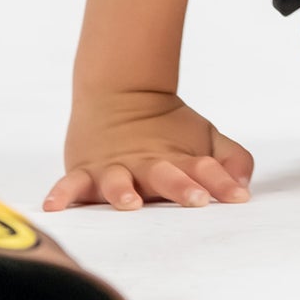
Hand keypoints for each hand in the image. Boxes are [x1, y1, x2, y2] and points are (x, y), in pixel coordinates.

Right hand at [44, 89, 253, 211]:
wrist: (119, 94)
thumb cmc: (169, 129)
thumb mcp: (206, 140)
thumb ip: (232, 161)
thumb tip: (245, 188)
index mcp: (179, 159)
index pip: (204, 169)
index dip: (221, 182)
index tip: (237, 198)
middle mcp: (147, 164)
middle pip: (165, 175)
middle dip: (180, 186)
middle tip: (195, 198)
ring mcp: (115, 167)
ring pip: (118, 180)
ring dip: (123, 191)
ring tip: (129, 203)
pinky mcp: (85, 170)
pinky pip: (71, 184)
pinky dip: (62, 193)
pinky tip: (54, 206)